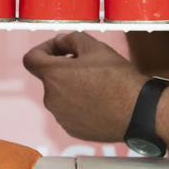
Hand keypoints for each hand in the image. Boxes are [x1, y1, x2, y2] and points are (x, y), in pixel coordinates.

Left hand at [22, 32, 145, 142]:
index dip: (44, 49)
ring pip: (60, 94)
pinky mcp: (72, 130)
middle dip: (63, 68)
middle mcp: (51, 98)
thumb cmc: (117, 78)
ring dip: (71, 86)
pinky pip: (69, 111)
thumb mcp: (94, 47)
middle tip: (87, 64)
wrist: (138, 111)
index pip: (31, 59)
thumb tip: (60, 42)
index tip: (59, 49)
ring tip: (97, 84)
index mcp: (53, 76)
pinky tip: (99, 101)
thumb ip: (70, 39)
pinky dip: (78, 104)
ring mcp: (61, 117)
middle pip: (49, 77)